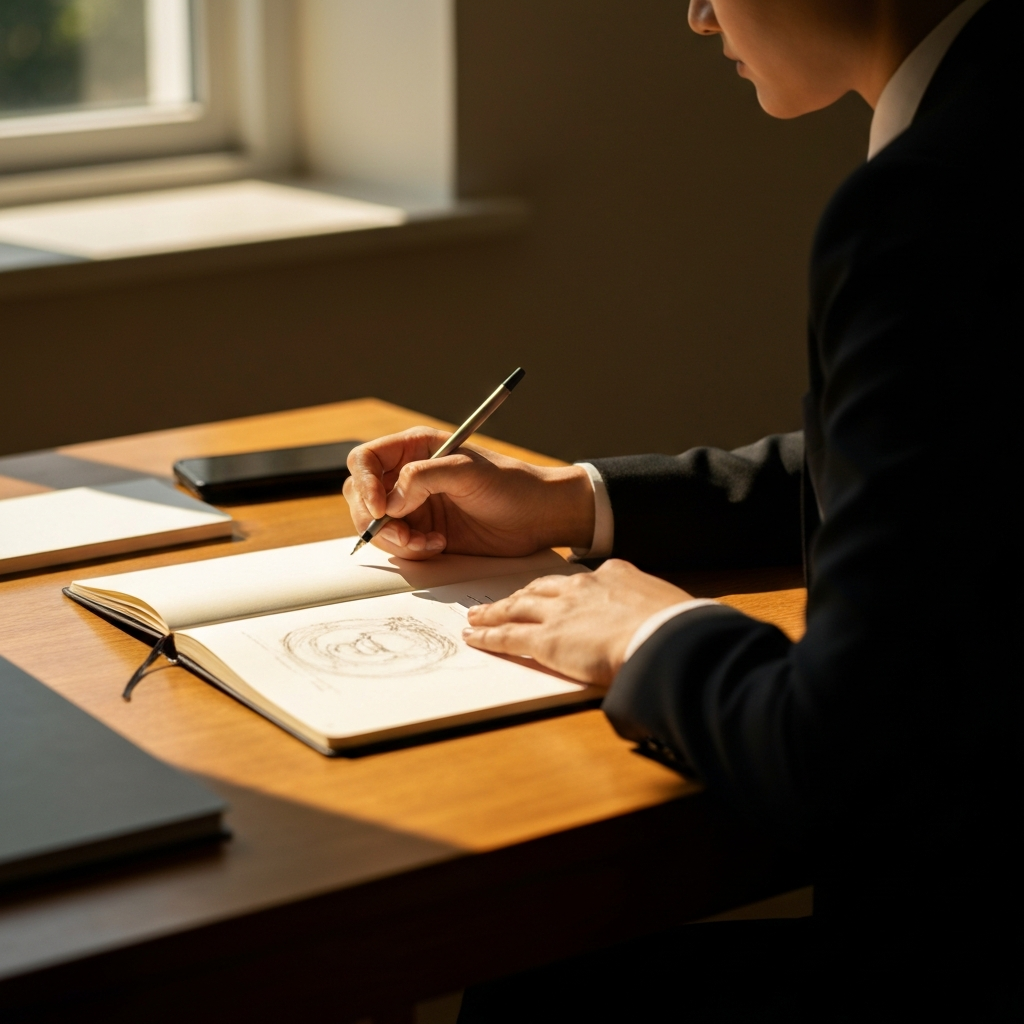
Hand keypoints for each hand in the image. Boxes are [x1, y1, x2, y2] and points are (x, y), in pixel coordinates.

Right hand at [344, 427, 594, 558]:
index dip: (364, 484)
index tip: (380, 509)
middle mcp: (408, 475)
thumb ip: (422, 478)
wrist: (539, 517)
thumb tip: (388, 503)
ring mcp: (414, 506)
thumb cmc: (511, 485)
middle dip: (376, 521)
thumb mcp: (467, 472)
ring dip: (396, 540)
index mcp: (414, 448)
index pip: (365, 461)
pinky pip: (398, 545)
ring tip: (429, 543)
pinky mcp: (424, 532)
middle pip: (361, 496)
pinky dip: (412, 551)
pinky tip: (439, 546)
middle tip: (405, 535)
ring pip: (376, 526)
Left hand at [462, 559, 692, 684]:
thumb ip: (649, 611)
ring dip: (495, 612)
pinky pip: (508, 636)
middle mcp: (581, 587)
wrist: (665, 638)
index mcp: (613, 574)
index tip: (553, 592)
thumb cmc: (676, 628)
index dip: (561, 588)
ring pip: (517, 608)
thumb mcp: (665, 607)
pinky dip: (488, 636)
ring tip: (477, 616)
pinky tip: (474, 638)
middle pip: (540, 589)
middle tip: (503, 600)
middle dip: (519, 595)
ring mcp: (560, 612)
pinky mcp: (545, 639)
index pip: (579, 579)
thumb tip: (659, 624)